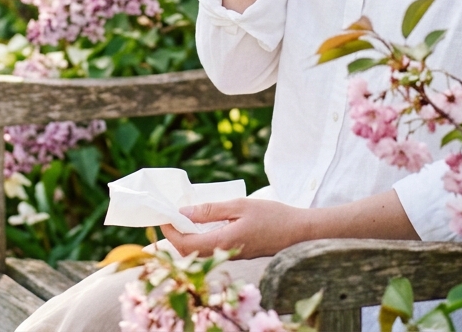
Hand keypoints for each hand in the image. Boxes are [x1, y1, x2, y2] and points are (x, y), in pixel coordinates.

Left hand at [159, 197, 312, 259]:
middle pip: (189, 252)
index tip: (163, 215)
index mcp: (223, 242)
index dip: (170, 232)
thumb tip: (183, 211)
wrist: (298, 232)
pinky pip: (211, 248)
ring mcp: (231, 255)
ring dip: (187, 237)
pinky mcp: (237, 252)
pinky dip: (200, 237)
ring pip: (200, 252)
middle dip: (174, 236)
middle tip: (169, 215)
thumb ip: (211, 210)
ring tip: (183, 215)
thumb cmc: (272, 216)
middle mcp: (225, 253)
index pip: (186, 244)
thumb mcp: (240, 205)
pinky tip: (202, 221)